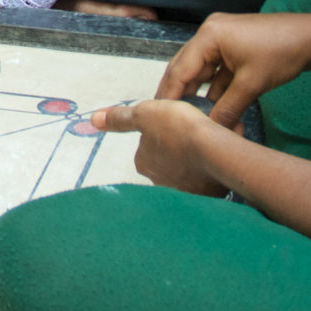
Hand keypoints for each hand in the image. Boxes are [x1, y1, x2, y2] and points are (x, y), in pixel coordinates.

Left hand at [92, 98, 228, 194]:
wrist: (214, 151)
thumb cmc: (179, 128)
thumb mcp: (145, 113)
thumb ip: (121, 118)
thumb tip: (94, 119)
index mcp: (143, 162)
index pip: (149, 144)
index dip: (163, 130)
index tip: (178, 123)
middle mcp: (158, 181)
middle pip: (167, 159)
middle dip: (179, 148)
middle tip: (194, 134)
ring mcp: (182, 191)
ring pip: (186, 171)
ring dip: (194, 160)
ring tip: (208, 145)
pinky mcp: (204, 197)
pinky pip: (205, 181)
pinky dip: (209, 171)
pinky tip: (216, 161)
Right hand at [152, 11, 310, 128]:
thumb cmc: (282, 53)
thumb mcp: (251, 84)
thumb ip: (227, 109)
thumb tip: (211, 134)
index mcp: (209, 35)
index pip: (180, 69)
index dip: (168, 95)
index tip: (158, 118)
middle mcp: (210, 34)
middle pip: (186, 69)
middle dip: (179, 96)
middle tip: (167, 122)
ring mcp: (223, 41)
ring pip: (202, 73)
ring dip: (200, 96)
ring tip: (188, 120)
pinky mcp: (235, 50)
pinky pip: (217, 73)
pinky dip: (216, 91)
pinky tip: (212, 111)